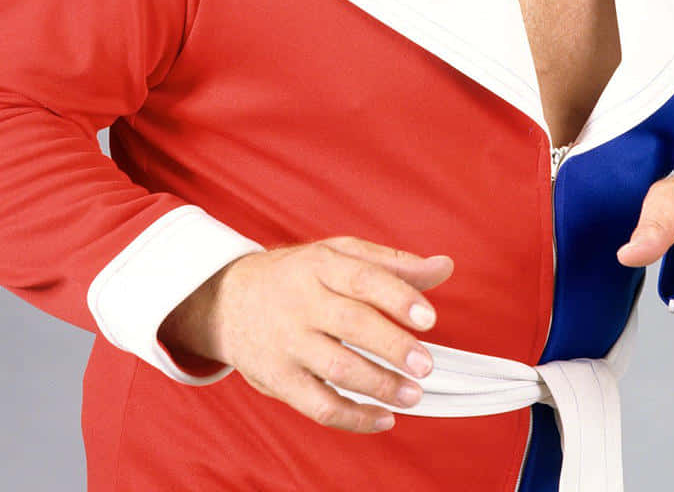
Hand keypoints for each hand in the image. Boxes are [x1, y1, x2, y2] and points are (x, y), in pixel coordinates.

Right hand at [158, 237, 452, 432]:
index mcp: (321, 265)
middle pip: (352, 324)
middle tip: (426, 365)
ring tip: (413, 394)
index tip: (429, 317)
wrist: (228, 301)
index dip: (397, 296)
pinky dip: (353, 418)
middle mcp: (302, 302)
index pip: (363, 278)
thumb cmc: (299, 275)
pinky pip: (317, 405)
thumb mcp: (339, 255)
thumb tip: (444, 267)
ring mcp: (288, 343)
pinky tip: (384, 419)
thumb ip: (393, 264)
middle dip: (393, 346)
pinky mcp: (278, 379)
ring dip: (380, 385)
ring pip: (337, 368)